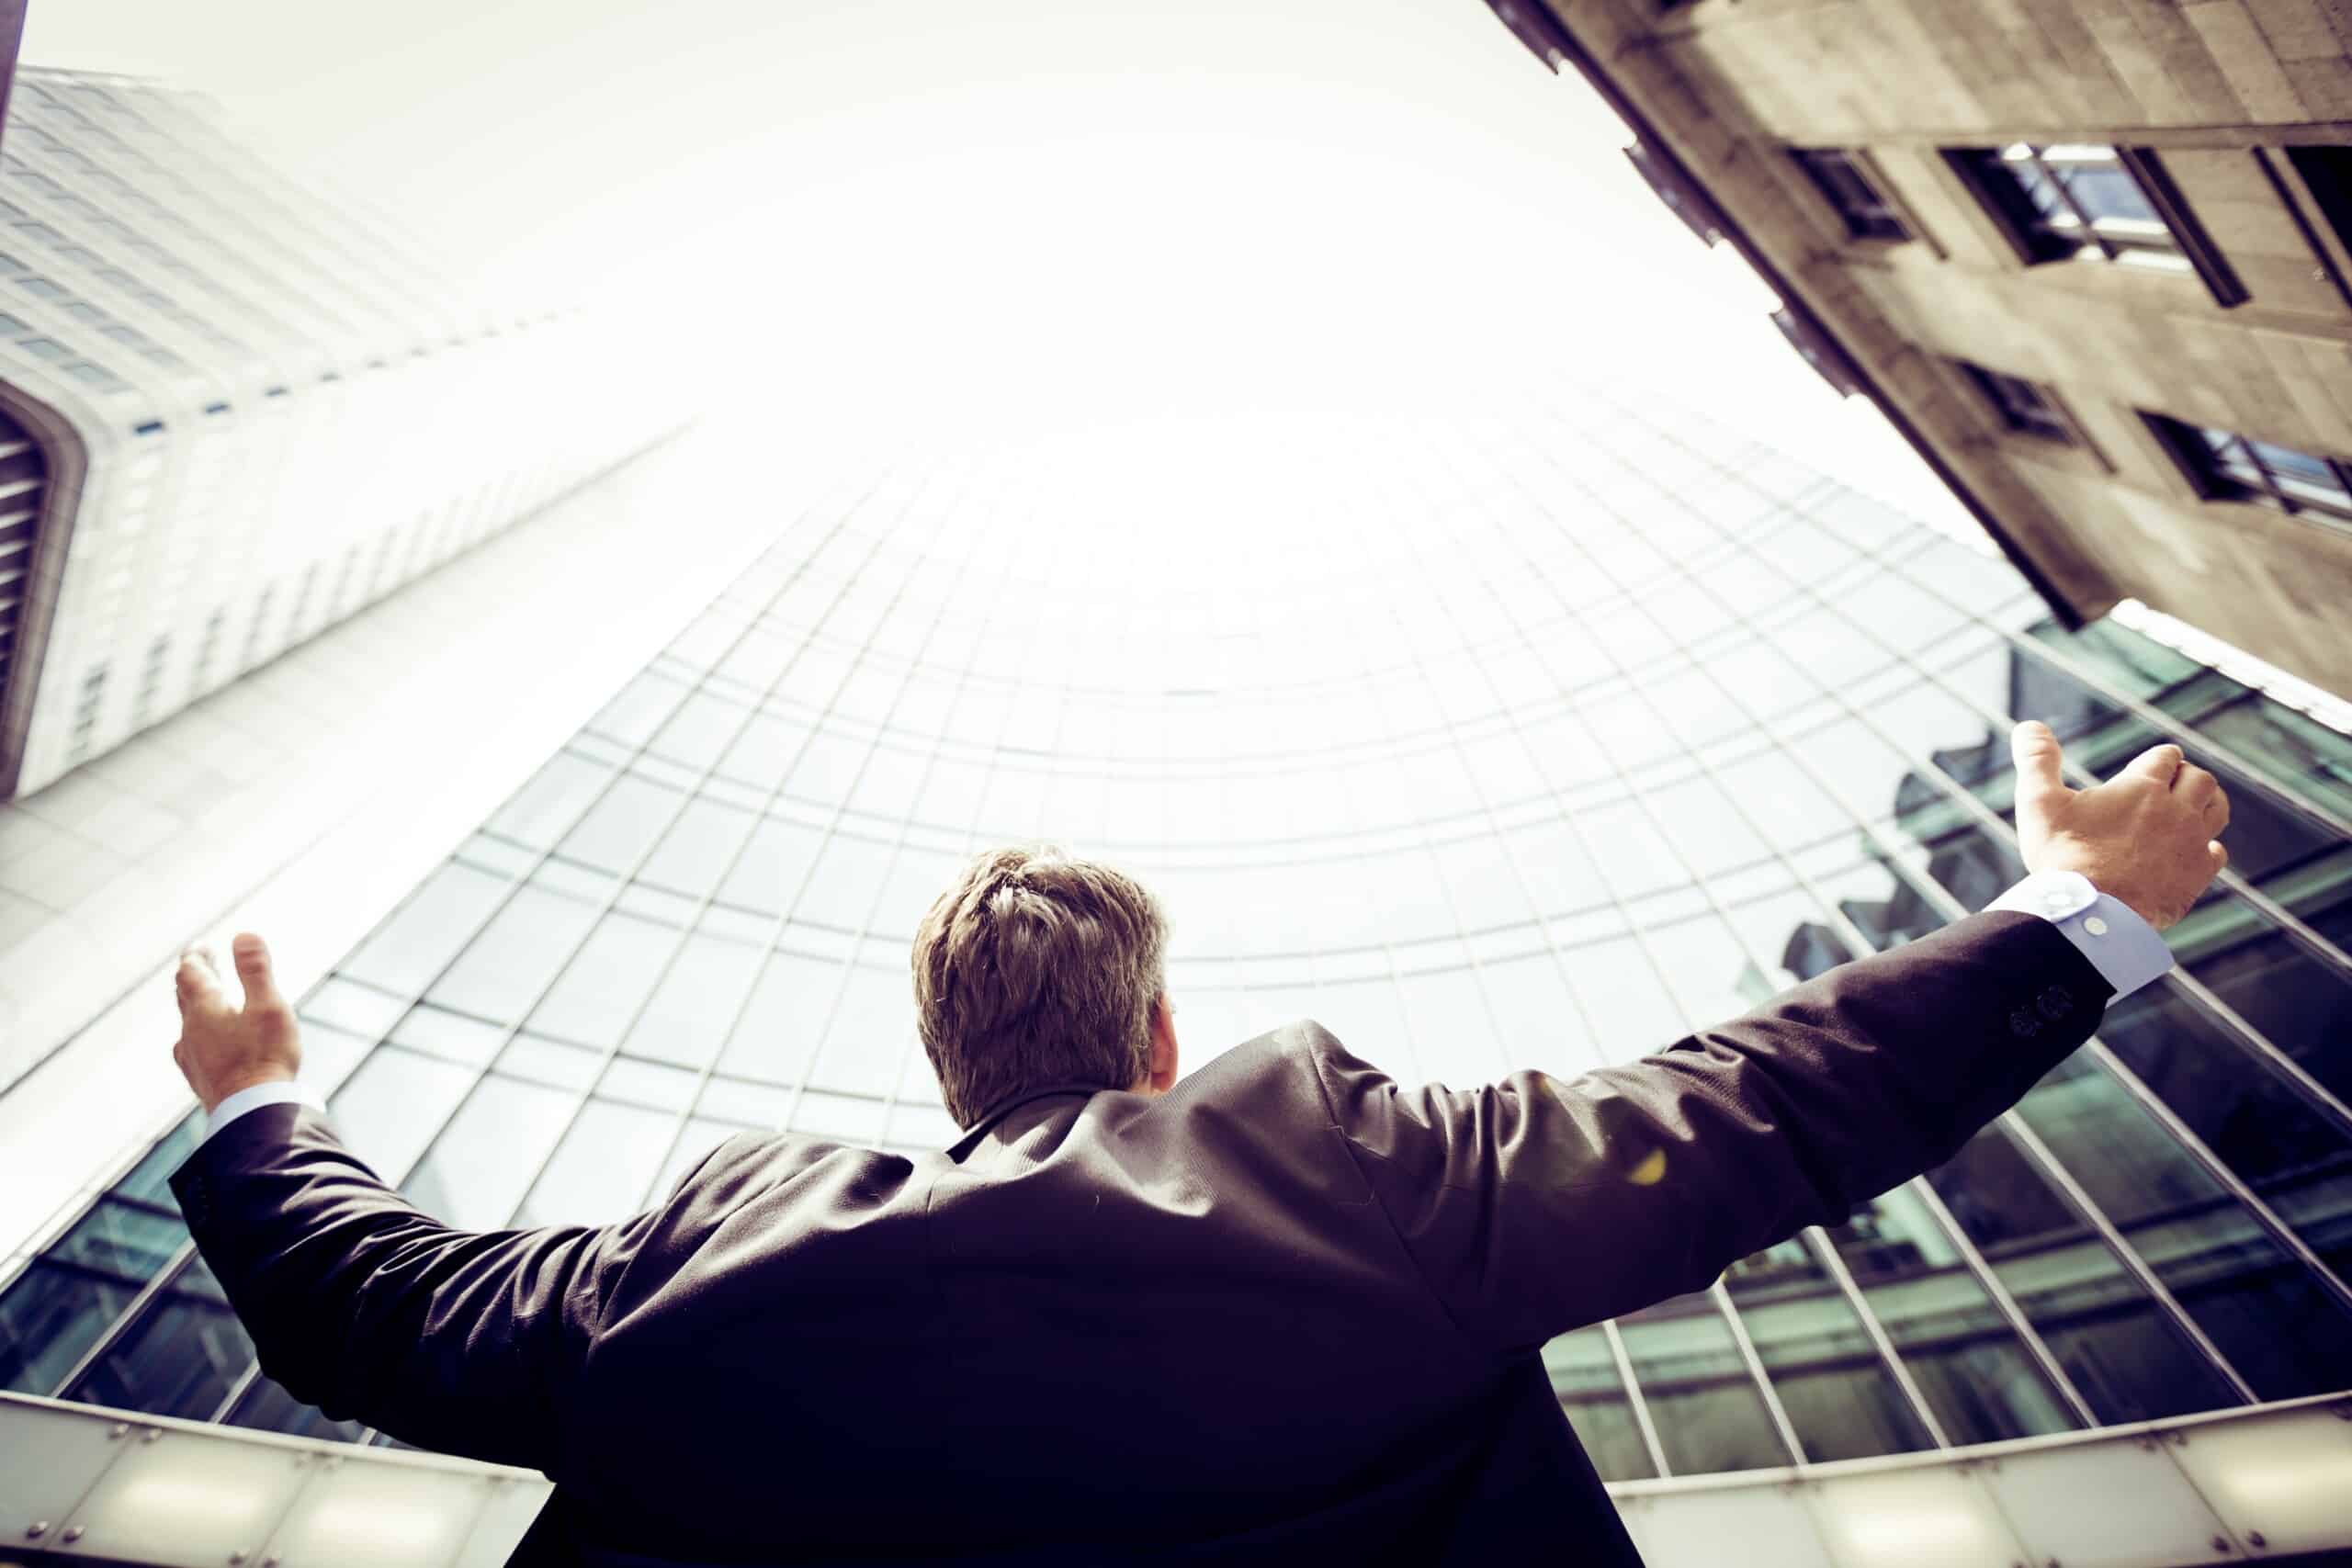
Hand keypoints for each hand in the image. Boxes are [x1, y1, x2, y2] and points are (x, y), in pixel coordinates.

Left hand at [173, 932, 302, 1112]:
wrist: (252, 1112)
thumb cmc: (264, 1057)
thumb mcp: (268, 1006)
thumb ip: (255, 971)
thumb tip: (243, 934)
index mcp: (205, 1008)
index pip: (191, 972)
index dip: (196, 956)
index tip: (202, 945)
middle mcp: (191, 1030)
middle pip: (184, 995)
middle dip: (193, 975)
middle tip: (202, 961)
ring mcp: (192, 1056)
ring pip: (186, 1021)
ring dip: (194, 1003)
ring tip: (203, 997)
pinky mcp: (199, 1077)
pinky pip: (190, 1046)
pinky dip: (197, 1032)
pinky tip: (200, 1042)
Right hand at [2010, 720, 2228, 929]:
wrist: (2090, 911)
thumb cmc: (2062, 855)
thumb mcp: (2039, 802)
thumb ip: (2037, 760)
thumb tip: (2027, 725)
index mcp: (2143, 786)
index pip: (2165, 757)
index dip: (2157, 758)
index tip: (2148, 765)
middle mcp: (2177, 810)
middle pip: (2199, 779)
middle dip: (2185, 776)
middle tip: (2169, 784)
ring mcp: (2191, 843)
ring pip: (2217, 809)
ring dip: (2207, 802)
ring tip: (2192, 806)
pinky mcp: (2197, 875)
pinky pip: (2216, 852)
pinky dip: (2209, 846)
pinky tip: (2194, 850)